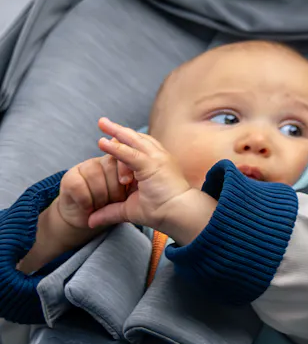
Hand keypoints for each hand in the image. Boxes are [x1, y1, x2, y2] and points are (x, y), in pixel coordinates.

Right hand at [54, 154, 130, 234]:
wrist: (87, 220)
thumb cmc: (114, 207)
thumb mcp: (131, 200)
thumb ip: (134, 191)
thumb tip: (133, 182)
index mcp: (124, 161)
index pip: (126, 153)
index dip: (125, 167)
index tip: (127, 181)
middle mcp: (105, 161)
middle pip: (110, 164)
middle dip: (115, 187)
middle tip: (117, 201)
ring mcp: (86, 167)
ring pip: (94, 174)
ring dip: (100, 195)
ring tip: (102, 206)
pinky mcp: (69, 178)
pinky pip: (78, 185)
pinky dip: (86, 200)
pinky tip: (88, 208)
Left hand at [94, 118, 213, 244]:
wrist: (180, 214)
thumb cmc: (161, 211)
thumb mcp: (129, 209)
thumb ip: (110, 212)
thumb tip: (91, 221)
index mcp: (155, 164)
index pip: (136, 148)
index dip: (120, 147)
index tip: (106, 145)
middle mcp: (158, 157)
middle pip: (136, 138)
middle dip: (118, 130)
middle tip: (102, 122)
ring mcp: (157, 158)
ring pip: (134, 141)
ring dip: (117, 132)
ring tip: (102, 124)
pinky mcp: (153, 165)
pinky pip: (130, 154)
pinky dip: (116, 148)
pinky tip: (103, 142)